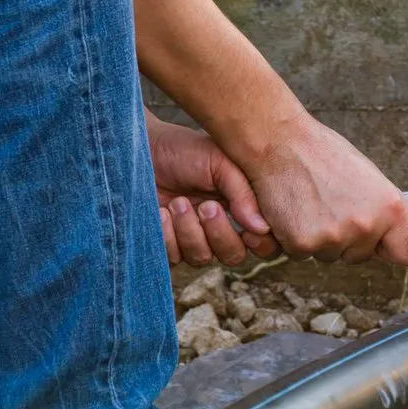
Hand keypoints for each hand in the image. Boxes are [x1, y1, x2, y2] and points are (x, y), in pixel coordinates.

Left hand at [145, 111, 279, 266]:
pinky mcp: (166, 243)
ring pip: (202, 258)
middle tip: (205, 206)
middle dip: (219, 234)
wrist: (142, 149)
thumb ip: (243, 193)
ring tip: (178, 202)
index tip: (247, 229)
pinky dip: (168, 237)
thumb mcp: (220, 162)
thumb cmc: (183, 150)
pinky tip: (162, 213)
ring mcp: (192, 237)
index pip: (264, 241)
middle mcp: (220, 226)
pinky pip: (174, 259)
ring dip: (190, 232)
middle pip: (234, 256)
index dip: (261, 243)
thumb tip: (262, 227)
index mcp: (241, 206)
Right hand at [245, 114, 407, 265]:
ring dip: (320, 238)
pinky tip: (294, 210)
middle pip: (361, 256)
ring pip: (330, 255)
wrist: (279, 142)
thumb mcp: (367, 176)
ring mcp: (335, 238)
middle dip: (347, 239)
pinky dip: (295, 238)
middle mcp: (367, 226)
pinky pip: (303, 255)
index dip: (390, 246)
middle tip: (331, 205)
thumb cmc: (320, 152)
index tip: (381, 241)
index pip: (407, 251)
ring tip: (311, 202)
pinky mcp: (303, 244)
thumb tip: (386, 234)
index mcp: (391, 207)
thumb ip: (380, 209)